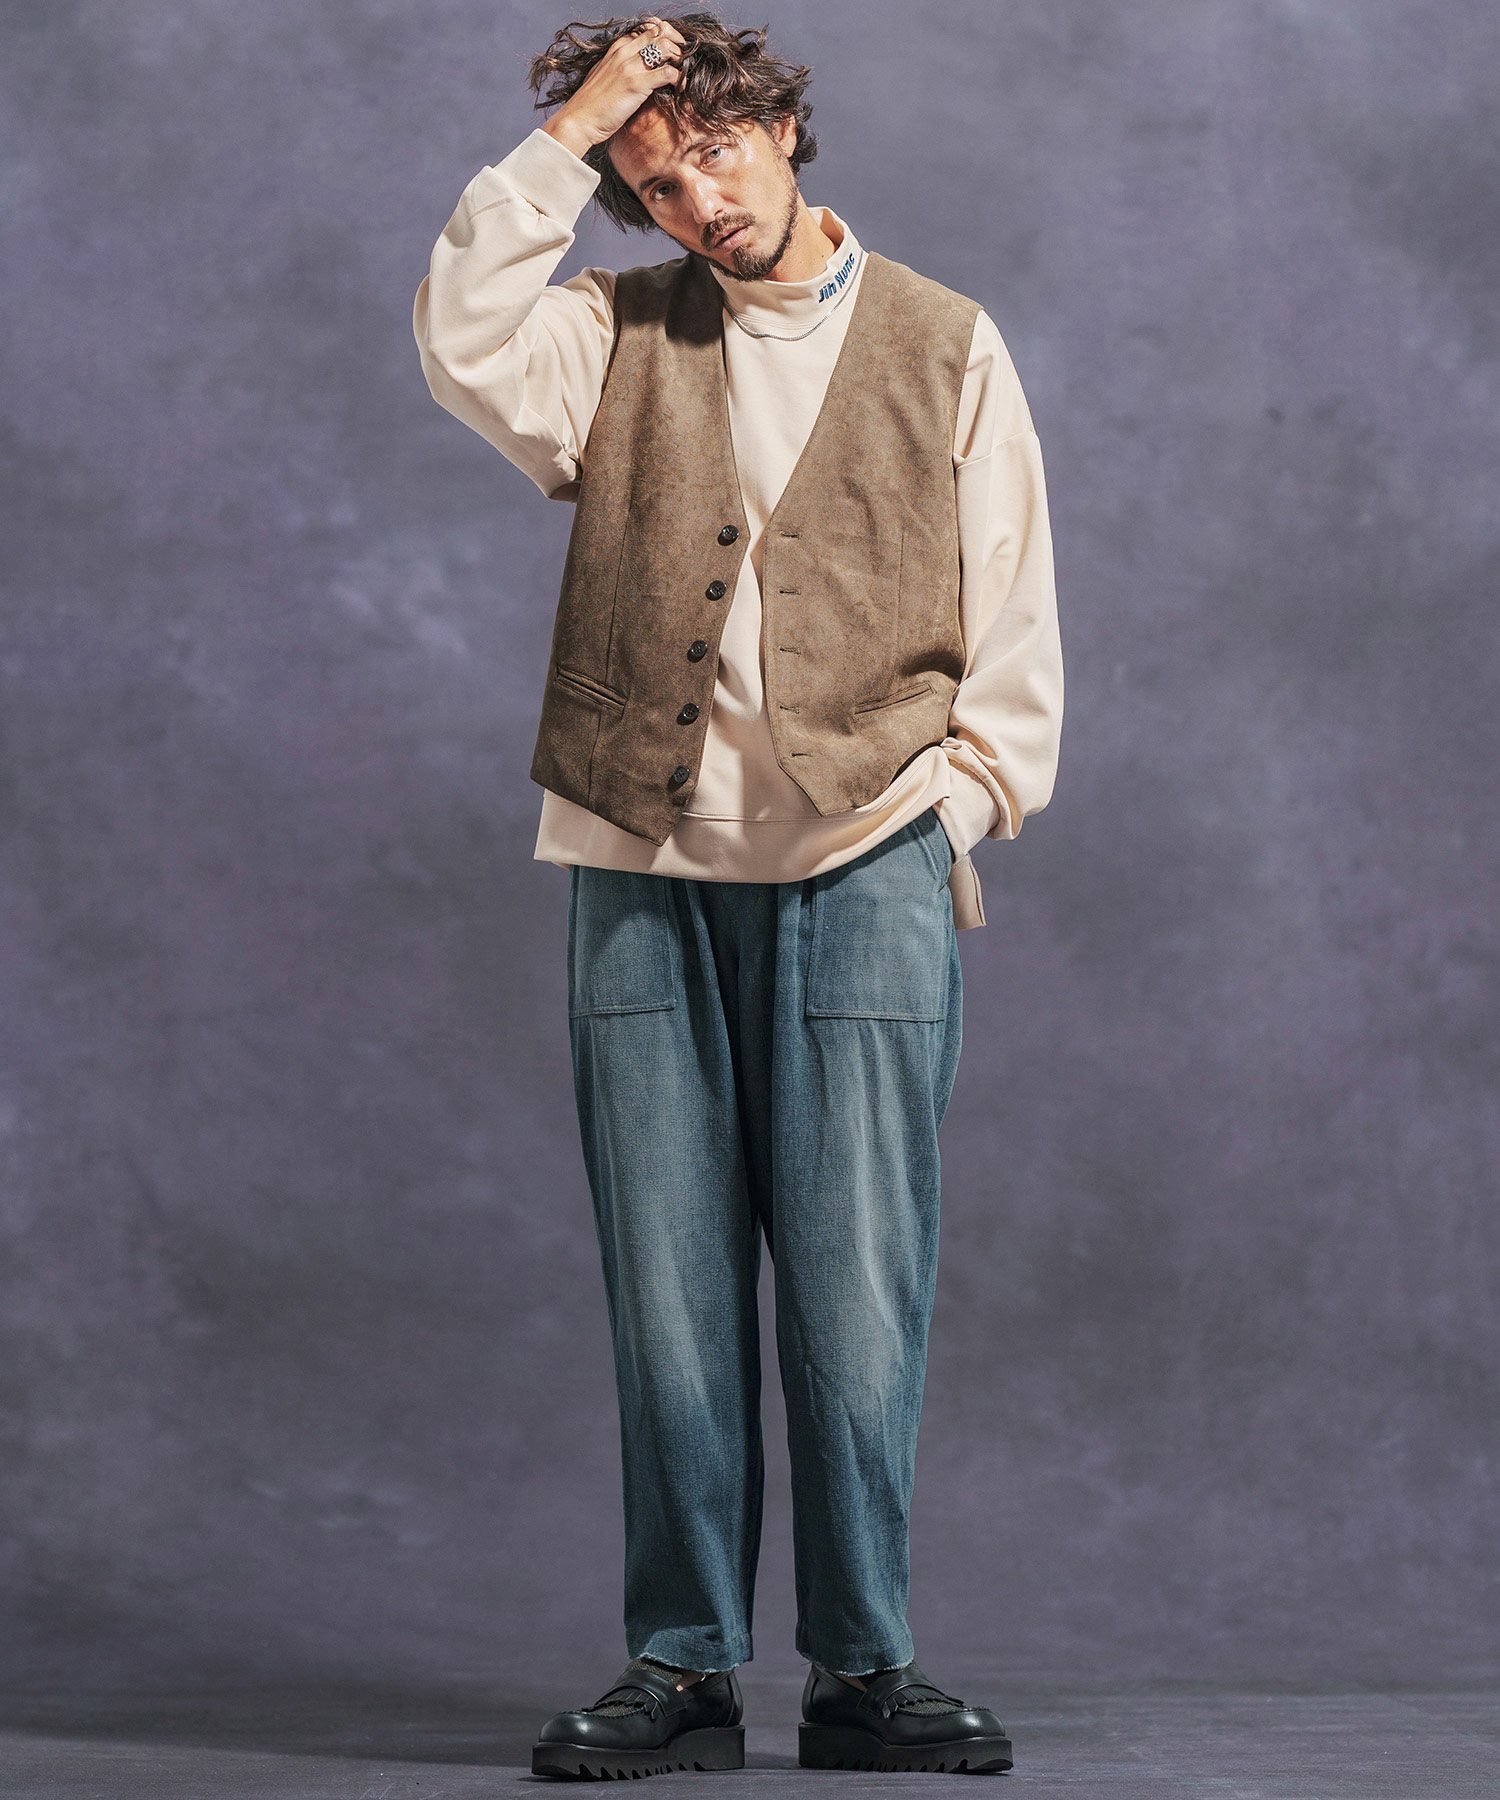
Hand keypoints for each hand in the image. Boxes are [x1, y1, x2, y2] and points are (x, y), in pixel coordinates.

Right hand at [542, 18, 685, 156]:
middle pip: (659, 33)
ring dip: (679, 58)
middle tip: (683, 58)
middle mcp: (624, 52)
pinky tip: (681, 87)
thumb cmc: (592, 105)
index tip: (671, 49)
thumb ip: (618, 68)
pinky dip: (680, 79)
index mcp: (617, 49)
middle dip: (676, 43)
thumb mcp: (603, 77)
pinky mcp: (637, 84)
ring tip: (683, 71)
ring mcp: (630, 67)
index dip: (663, 36)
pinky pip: (668, 73)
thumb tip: (633, 72)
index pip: (646, 30)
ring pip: (665, 48)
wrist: (580, 119)